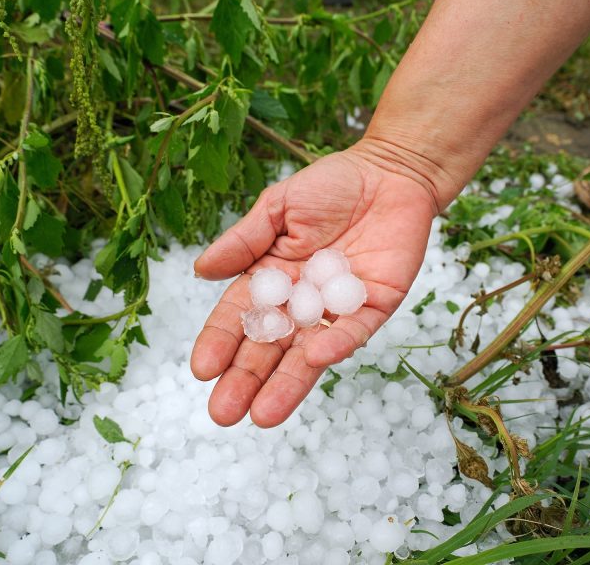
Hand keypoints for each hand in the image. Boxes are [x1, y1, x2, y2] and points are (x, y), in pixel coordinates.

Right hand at [190, 141, 436, 426]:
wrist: (389, 173)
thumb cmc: (330, 186)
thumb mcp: (278, 207)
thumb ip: (244, 240)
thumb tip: (200, 271)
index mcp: (272, 278)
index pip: (240, 316)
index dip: (221, 342)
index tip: (202, 369)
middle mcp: (301, 301)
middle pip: (270, 346)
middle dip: (246, 379)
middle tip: (224, 413)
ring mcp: (337, 308)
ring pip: (309, 353)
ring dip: (288, 384)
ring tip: (264, 415)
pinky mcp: (375, 306)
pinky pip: (354, 330)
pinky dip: (337, 345)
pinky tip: (314, 360)